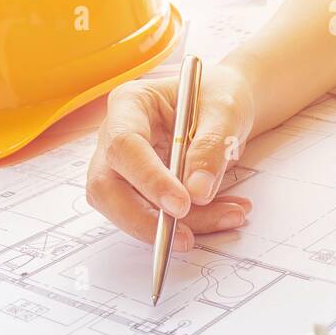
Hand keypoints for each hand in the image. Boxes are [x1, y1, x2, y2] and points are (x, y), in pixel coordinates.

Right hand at [86, 62, 256, 246]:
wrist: (224, 107)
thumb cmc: (218, 97)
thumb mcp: (225, 111)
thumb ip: (211, 147)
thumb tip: (197, 191)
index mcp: (130, 104)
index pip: (124, 146)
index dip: (149, 178)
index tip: (182, 204)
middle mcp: (115, 136)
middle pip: (106, 188)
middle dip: (143, 219)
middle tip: (186, 237)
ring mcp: (123, 167)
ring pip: (128, 209)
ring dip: (177, 224)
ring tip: (228, 216)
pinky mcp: (139, 190)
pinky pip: (153, 216)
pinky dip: (191, 223)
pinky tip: (224, 215)